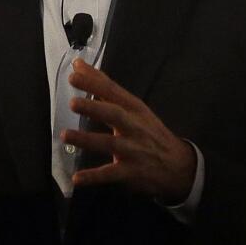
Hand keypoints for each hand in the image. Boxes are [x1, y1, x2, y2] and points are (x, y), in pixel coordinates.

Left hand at [63, 59, 195, 202]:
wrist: (179, 165)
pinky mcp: (131, 172)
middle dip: (95, 108)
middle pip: (114, 115)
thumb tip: (78, 65)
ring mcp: (133, 150)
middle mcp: (134, 127)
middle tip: (73, 103)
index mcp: (134, 108)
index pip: (113, 91)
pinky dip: (94, 177)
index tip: (74, 73)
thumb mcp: (132, 107)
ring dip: (87, 140)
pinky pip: (110, 174)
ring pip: (109, 144)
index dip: (94, 82)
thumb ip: (104, 87)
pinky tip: (77, 178)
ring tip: (66, 135)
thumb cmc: (148, 131)